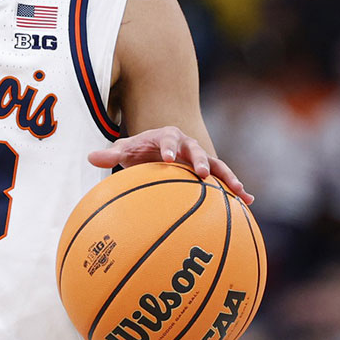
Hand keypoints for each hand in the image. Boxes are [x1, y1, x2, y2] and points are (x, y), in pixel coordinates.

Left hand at [87, 126, 252, 204]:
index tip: (168, 158)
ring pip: (217, 166)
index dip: (169, 147)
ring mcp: (201, 158)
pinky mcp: (211, 172)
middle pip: (197, 151)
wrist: (156, 151)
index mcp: (167, 136)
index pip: (168, 139)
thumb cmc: (140, 150)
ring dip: (228, 177)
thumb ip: (111, 153)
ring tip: (238, 191)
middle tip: (203, 173)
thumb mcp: (125, 150)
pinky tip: (249, 202)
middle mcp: (188, 145)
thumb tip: (91, 157)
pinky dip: (237, 189)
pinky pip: (225, 180)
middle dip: (201, 161)